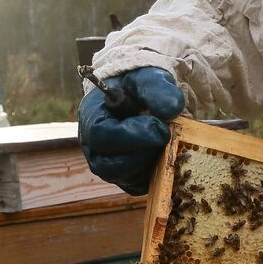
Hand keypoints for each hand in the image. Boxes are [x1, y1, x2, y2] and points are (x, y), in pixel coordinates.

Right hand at [78, 67, 185, 195]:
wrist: (142, 96)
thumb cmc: (139, 86)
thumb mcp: (148, 77)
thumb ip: (157, 88)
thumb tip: (171, 108)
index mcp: (92, 117)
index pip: (101, 135)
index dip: (132, 135)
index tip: (160, 127)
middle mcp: (93, 145)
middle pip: (106, 166)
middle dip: (142, 154)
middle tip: (166, 137)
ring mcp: (107, 163)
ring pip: (123, 178)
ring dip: (149, 165)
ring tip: (166, 144)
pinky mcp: (125, 175)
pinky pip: (137, 185)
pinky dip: (154, 175)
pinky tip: (166, 155)